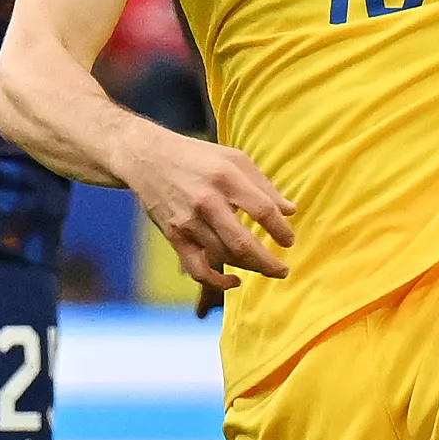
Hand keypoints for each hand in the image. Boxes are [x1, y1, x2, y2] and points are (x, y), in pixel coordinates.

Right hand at [120, 130, 295, 289]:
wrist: (148, 158)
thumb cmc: (198, 157)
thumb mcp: (234, 159)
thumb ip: (264, 185)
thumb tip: (290, 211)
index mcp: (226, 177)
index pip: (262, 210)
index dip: (281, 230)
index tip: (289, 241)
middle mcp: (207, 201)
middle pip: (242, 243)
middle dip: (268, 263)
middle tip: (283, 270)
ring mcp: (188, 221)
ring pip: (224, 257)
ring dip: (249, 268)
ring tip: (266, 269)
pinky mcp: (174, 236)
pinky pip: (197, 269)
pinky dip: (217, 282)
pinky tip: (233, 281)